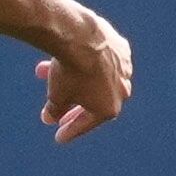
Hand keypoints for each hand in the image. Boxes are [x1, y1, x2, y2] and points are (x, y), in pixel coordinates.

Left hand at [37, 17, 131, 144]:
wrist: (81, 38)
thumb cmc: (69, 72)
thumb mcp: (57, 96)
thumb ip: (55, 109)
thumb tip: (50, 118)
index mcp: (110, 108)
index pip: (86, 123)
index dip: (70, 131)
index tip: (58, 137)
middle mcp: (123, 90)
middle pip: (96, 102)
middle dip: (75, 109)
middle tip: (59, 117)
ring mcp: (125, 69)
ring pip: (97, 78)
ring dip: (74, 81)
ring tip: (50, 79)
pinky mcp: (123, 49)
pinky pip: (103, 60)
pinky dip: (89, 62)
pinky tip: (74, 60)